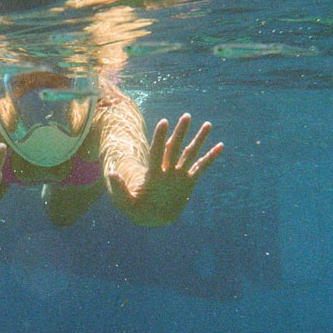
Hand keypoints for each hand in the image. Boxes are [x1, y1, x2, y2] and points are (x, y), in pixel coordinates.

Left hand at [107, 113, 222, 225]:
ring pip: (190, 153)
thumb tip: (111, 174)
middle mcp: (167, 170)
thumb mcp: (125, 201)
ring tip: (208, 124)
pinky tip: (220, 146)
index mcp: (153, 173)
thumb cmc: (136, 208)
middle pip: (175, 147)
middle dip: (181, 132)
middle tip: (187, 116)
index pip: (157, 152)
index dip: (160, 138)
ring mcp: (178, 175)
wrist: (149, 216)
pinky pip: (201, 168)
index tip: (164, 122)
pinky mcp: (188, 182)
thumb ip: (119, 188)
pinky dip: (211, 158)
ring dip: (199, 140)